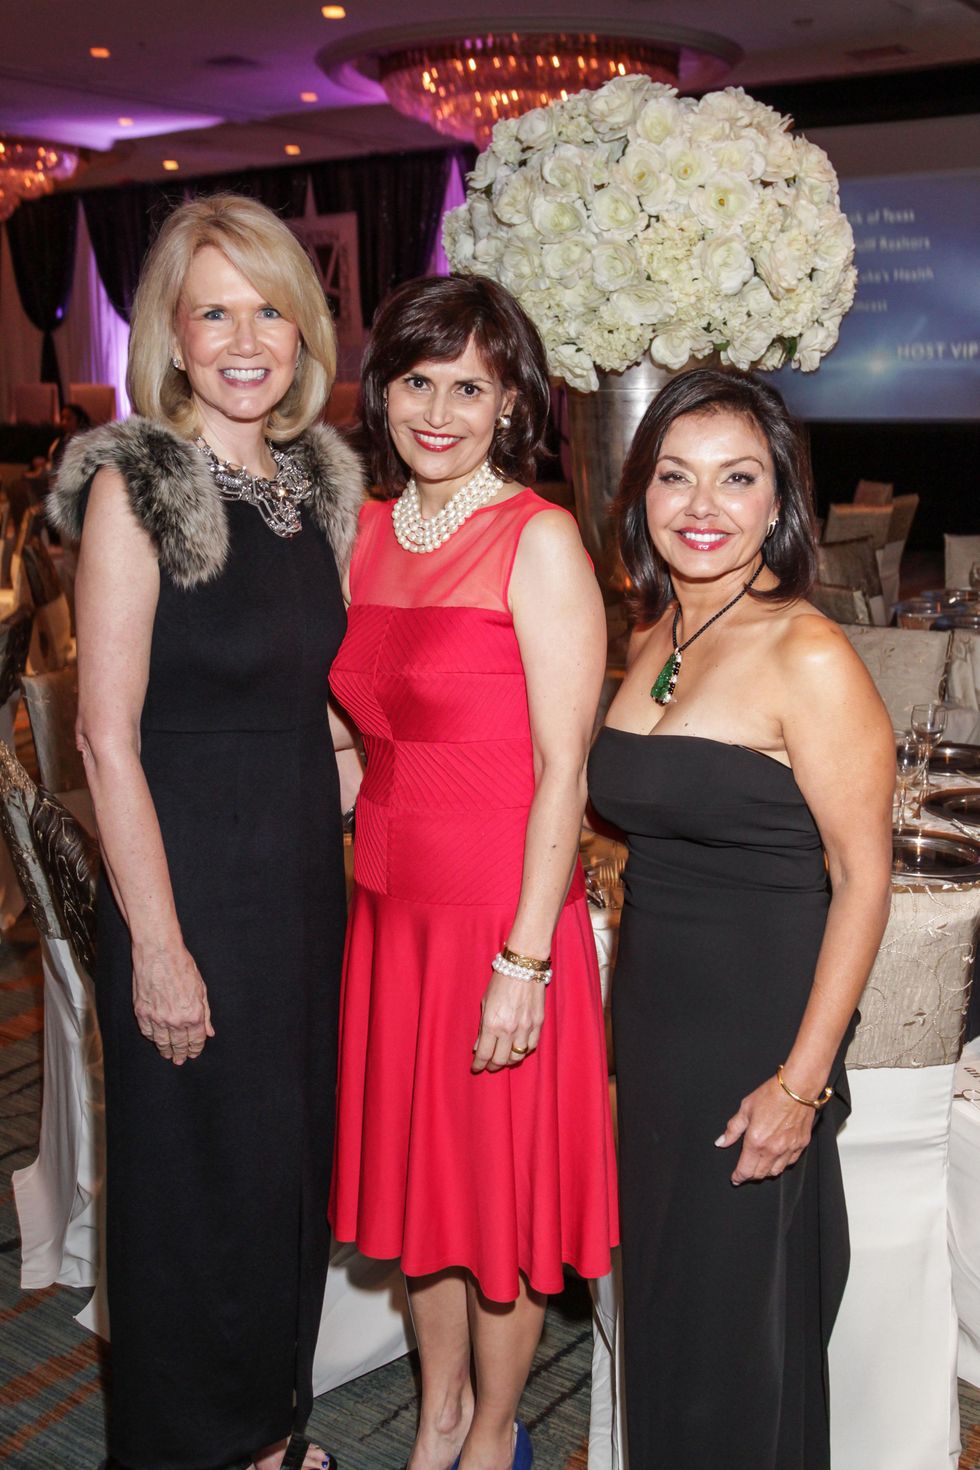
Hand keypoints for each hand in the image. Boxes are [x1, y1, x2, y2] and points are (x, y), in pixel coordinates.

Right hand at [131, 939, 214, 1064]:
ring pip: (161, 1041)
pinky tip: (155, 1040)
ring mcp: (156, 1017)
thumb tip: (209, 1031)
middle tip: (180, 1060)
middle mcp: (175, 1020)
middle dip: (181, 1053)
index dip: (196, 1048)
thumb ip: (206, 1013)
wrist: (159, 953)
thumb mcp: (201, 988)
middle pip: (178, 1044)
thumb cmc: (182, 965)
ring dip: (165, 1050)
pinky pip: (147, 1031)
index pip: (196, 1039)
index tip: (194, 1053)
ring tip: (168, 1055)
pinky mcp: (141, 1012)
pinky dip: (152, 1038)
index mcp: (193, 1014)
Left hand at [472, 971, 545, 1073]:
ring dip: (508, 1061)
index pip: (484, 1053)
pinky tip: (518, 1049)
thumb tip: (479, 1046)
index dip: (479, 1064)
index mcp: (492, 1024)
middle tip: (488, 1065)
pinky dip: (523, 1051)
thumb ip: (483, 1027)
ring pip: (517, 1057)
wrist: (523, 967)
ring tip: (503, 1059)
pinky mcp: (538, 1024)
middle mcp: (509, 1029)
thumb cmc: (501, 982)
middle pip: (501, 1060)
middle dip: (492, 1066)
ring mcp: (526, 1028)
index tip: (476, 1067)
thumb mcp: (485, 1003)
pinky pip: (531, 1046)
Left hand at [715, 1075, 815, 1184]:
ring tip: (759, 1166)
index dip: (738, 1177)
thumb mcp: (745, 1109)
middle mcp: (773, 1149)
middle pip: (760, 1174)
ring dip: (765, 1172)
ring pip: (775, 1171)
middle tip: (745, 1171)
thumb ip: (733, 1129)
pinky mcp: (801, 1145)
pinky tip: (776, 1158)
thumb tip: (721, 1142)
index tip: (735, 1178)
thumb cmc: (771, 1095)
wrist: (797, 1088)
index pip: (745, 1170)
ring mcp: (789, 1149)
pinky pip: (790, 1163)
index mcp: (756, 1142)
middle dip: (750, 1175)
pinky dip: (781, 1164)